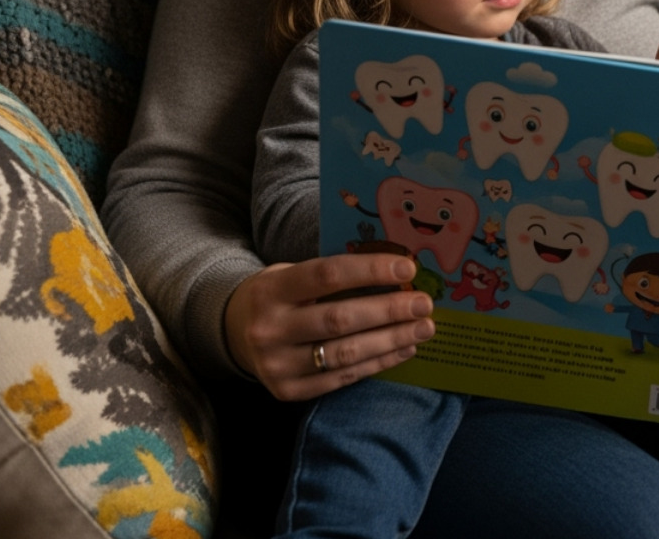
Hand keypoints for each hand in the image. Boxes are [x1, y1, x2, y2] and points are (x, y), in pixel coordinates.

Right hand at [225, 253, 435, 401]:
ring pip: (345, 353)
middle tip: (424, 304)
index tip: (407, 267)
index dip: (370, 270)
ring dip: (391, 340)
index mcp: (272, 290)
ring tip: (423, 329)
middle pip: (340, 319)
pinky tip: (403, 349)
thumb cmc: (280, 295)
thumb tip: (397, 272)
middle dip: (389, 311)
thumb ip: (334, 275)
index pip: (328, 275)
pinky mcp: (288, 391)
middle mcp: (270, 329)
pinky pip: (343, 378)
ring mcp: (277, 365)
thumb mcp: (292, 274)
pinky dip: (378, 363)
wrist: (235, 333)